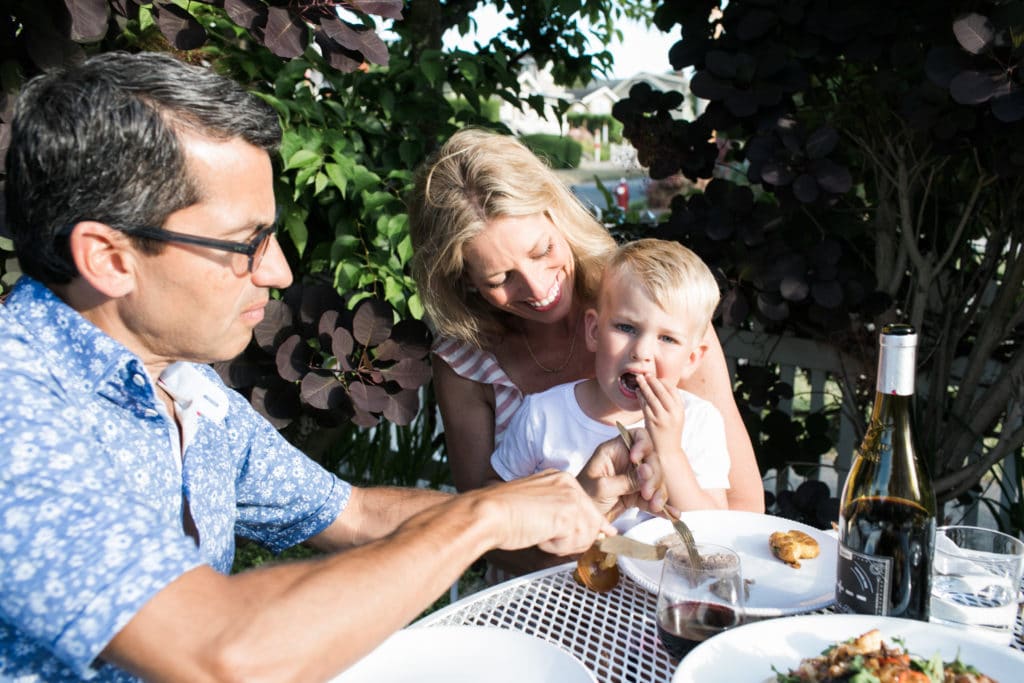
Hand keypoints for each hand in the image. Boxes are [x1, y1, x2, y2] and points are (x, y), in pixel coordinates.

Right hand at [478, 470, 616, 555]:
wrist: (487, 514)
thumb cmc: (502, 515)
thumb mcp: (538, 509)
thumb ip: (563, 517)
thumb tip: (592, 533)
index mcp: (560, 479)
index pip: (588, 506)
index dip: (593, 526)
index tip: (605, 534)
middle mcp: (568, 484)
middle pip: (592, 522)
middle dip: (576, 540)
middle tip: (549, 539)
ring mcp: (570, 497)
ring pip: (586, 534)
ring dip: (564, 545)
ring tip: (540, 535)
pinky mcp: (568, 512)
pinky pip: (574, 542)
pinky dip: (556, 547)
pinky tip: (540, 536)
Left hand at [577, 429, 667, 518]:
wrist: (580, 519)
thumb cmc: (583, 497)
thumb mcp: (602, 487)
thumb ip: (625, 480)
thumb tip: (647, 475)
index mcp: (614, 451)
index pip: (637, 436)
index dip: (643, 445)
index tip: (638, 460)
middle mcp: (626, 461)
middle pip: (651, 460)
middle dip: (653, 476)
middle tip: (647, 492)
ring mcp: (633, 478)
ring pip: (655, 480)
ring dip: (659, 493)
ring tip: (656, 506)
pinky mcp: (636, 495)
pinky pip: (653, 498)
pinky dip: (662, 506)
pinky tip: (673, 514)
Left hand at [636, 373, 684, 464]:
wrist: (668, 451)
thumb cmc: (671, 432)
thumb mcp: (676, 416)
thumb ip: (672, 403)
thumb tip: (663, 386)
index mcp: (680, 410)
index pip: (672, 390)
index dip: (663, 382)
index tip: (656, 378)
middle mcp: (672, 412)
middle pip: (661, 391)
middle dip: (653, 381)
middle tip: (646, 375)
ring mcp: (662, 417)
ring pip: (651, 397)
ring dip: (644, 386)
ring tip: (639, 379)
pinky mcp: (652, 422)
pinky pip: (644, 405)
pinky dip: (640, 397)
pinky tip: (637, 392)